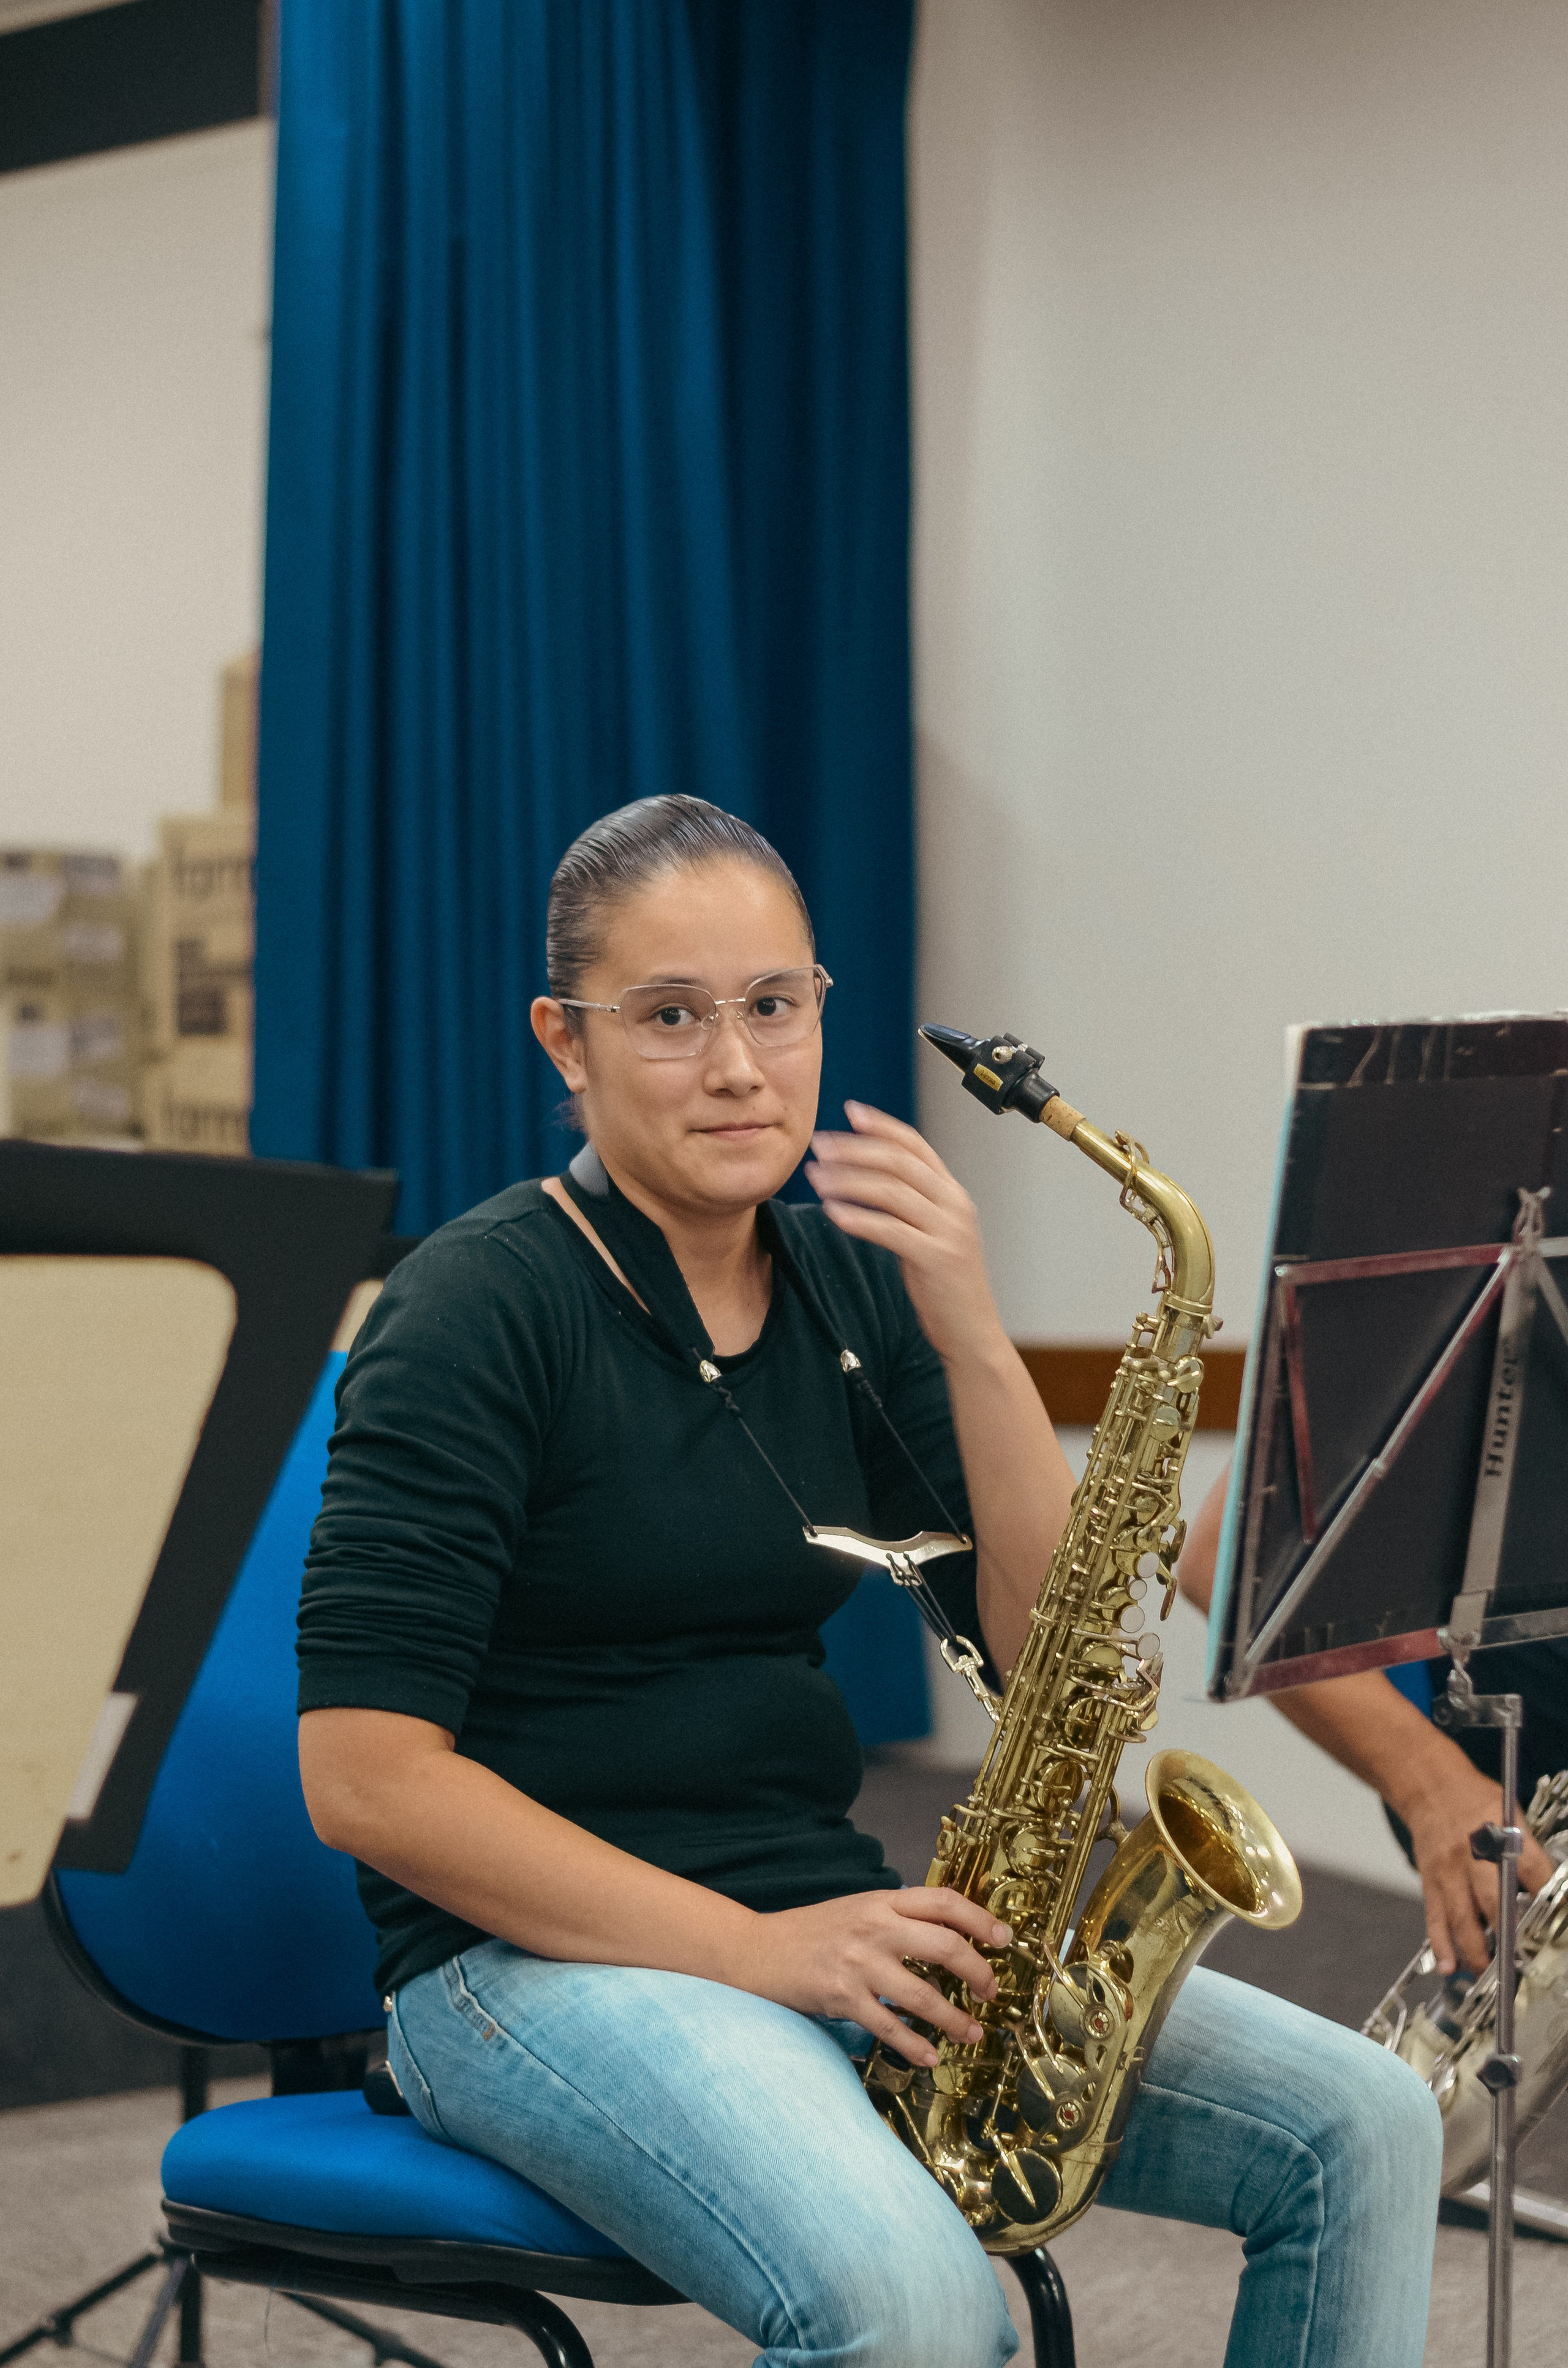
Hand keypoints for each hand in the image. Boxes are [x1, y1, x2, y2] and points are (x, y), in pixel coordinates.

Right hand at [731, 1886, 1011, 2066]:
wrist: (755, 1951)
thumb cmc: (810, 1933)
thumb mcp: (857, 1909)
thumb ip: (896, 1917)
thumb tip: (947, 1934)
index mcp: (881, 1900)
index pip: (943, 1901)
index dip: (981, 1919)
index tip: (1005, 1939)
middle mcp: (874, 1927)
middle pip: (945, 1945)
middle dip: (979, 1971)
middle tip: (992, 1991)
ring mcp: (858, 1964)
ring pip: (923, 1994)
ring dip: (955, 2019)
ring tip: (972, 2033)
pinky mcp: (842, 1998)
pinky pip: (890, 2027)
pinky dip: (915, 2046)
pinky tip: (930, 2057)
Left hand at [806, 1103, 1004, 1365]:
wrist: (972, 1333)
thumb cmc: (945, 1286)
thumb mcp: (933, 1234)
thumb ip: (912, 1205)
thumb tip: (869, 1179)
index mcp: (953, 1194)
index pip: (916, 1145)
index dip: (882, 1125)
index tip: (849, 1111)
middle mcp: (954, 1205)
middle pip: (899, 1161)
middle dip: (854, 1148)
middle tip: (818, 1144)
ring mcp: (947, 1231)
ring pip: (891, 1191)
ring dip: (848, 1180)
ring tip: (815, 1177)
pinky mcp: (935, 1258)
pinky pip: (889, 1230)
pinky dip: (857, 1218)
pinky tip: (832, 1212)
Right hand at [1395, 1759, 1554, 1976]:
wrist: (1429, 1785)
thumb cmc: (1474, 1799)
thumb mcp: (1511, 1811)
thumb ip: (1530, 1848)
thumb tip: (1554, 1888)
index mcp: (1500, 1833)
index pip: (1533, 1870)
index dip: (1549, 1895)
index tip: (1558, 1916)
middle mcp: (1473, 1854)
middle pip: (1493, 1900)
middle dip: (1508, 1934)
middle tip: (1519, 1961)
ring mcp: (1448, 1870)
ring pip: (1461, 1916)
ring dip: (1475, 1950)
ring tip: (1488, 1974)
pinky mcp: (1430, 1880)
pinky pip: (1434, 1917)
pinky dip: (1441, 1944)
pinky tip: (1449, 1965)